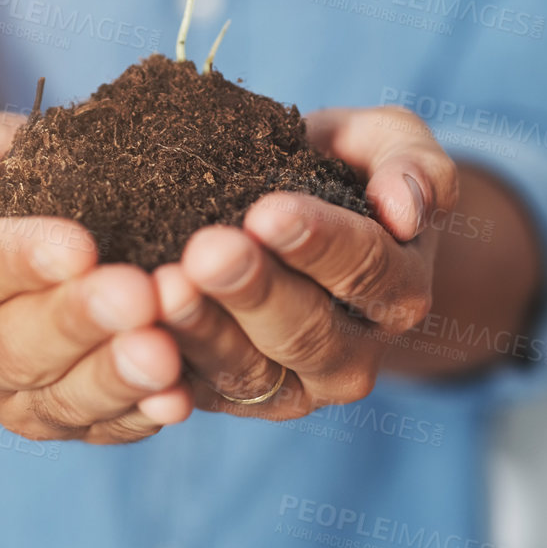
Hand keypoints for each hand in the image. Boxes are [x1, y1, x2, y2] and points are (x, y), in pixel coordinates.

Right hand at [0, 110, 192, 443]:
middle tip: (135, 297)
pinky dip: (140, 415)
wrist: (0, 244)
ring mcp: (12, 398)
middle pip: (15, 347)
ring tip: (163, 354)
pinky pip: (102, 429)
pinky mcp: (67, 423)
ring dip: (114, 378)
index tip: (80, 245)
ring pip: (59, 399)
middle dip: (78, 323)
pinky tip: (177, 398)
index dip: (23, 260)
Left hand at [153, 107, 457, 419]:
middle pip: (305, 328)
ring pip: (249, 370)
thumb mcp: (389, 147)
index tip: (268, 211)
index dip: (318, 242)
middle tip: (206, 252)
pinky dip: (167, 373)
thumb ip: (411, 165)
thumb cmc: (346, 173)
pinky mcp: (236, 400)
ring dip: (203, 332)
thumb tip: (406, 209)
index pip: (364, 267)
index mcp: (398, 288)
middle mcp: (355, 353)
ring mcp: (296, 386)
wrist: (301, 221)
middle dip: (253, 290)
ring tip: (163, 289)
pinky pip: (199, 393)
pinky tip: (135, 341)